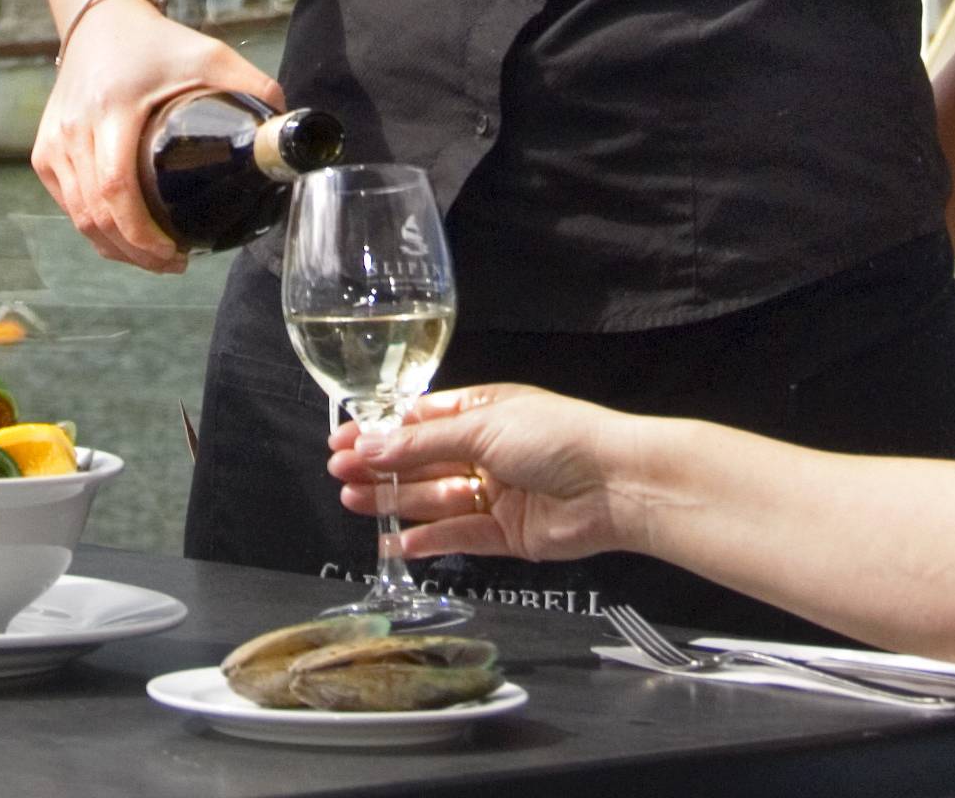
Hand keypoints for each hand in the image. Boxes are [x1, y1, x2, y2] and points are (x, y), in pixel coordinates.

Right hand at [29, 0, 281, 273]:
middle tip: (175, 264)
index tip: (174, 253)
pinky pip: (69, 205)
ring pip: (79, 217)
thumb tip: (290, 133)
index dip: (141, 232)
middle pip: (95, 214)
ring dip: (116, 247)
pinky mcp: (44, 152)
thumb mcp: (211, 55)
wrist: (100, 21)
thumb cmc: (158, 42)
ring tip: (156, 257)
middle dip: (135, 252)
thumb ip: (255, 88)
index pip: (116, 187)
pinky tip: (126, 237)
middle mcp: (73, 129)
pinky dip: (96, 229)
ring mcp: (53, 143)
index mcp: (111, 108)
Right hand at [334, 383, 645, 563]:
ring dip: (394, 500)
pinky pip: (459, 536)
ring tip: (352, 501)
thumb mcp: (483, 427)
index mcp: (484, 412)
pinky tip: (395, 542)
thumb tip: (369, 446)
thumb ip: (423, 443)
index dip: (381, 432)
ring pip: (434, 498)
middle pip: (422, 461)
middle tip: (339, 474)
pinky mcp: (506, 534)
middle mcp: (487, 451)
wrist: (616, 485)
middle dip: (380, 467)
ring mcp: (496, 493)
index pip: (421, 421)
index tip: (342, 441)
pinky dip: (428, 540)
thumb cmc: (558, 437)